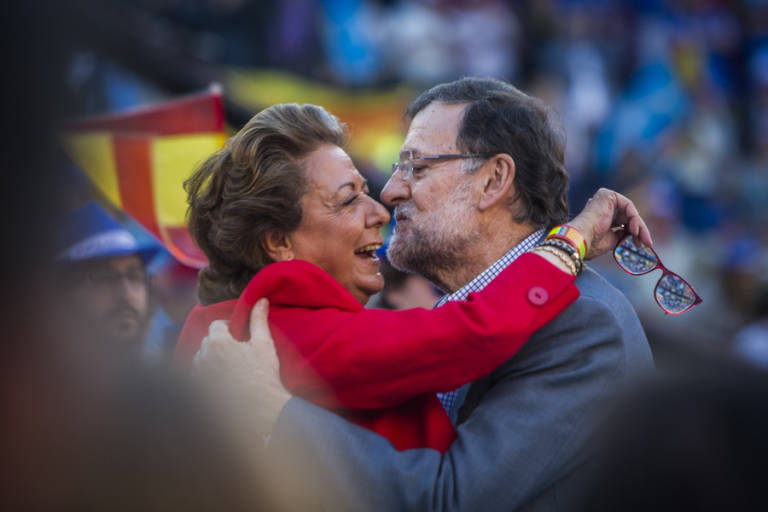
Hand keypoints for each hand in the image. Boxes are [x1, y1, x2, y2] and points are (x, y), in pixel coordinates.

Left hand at [194, 298, 289, 438]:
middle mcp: (202, 357)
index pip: (217, 325)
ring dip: (211, 359)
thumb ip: (259, 320)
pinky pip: (197, 377)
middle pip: (207, 341)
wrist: (260, 410)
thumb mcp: (264, 344)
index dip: (229, 328)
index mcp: (217, 342)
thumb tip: (261, 300)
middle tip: (237, 353)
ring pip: (200, 359)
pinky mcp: (196, 392)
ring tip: (229, 368)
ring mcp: (197, 376)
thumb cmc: (263, 376)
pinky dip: (206, 376)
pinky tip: (222, 383)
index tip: (240, 336)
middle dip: (219, 343)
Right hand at [568, 188, 652, 259]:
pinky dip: (634, 218)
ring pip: (630, 212)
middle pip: (628, 216)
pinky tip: (634, 230)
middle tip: (647, 243)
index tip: (640, 245)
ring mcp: (604, 200)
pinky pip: (628, 205)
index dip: (633, 233)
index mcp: (600, 217)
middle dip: (639, 231)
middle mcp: (602, 207)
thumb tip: (633, 234)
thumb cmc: (592, 243)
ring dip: (639, 227)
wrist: (582, 239)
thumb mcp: (612, 240)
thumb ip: (623, 235)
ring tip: (642, 240)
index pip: (622, 222)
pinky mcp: (607, 195)